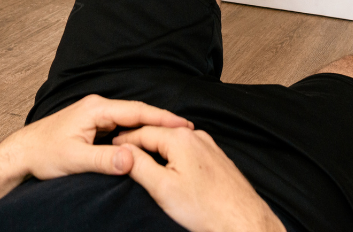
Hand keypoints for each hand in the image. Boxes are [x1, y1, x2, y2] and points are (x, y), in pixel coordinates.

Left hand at [0, 95, 193, 183]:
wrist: (22, 154)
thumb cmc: (43, 154)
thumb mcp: (74, 160)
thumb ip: (104, 159)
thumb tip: (131, 159)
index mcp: (95, 109)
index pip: (137, 111)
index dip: (162, 118)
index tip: (185, 124)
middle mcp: (97, 107)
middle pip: (137, 113)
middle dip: (162, 121)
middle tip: (188, 131)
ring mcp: (95, 115)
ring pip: (130, 120)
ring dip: (150, 127)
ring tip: (175, 137)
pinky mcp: (93, 125)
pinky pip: (121, 127)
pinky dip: (137, 133)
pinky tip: (149, 143)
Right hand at [115, 127, 284, 231]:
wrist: (242, 220)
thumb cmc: (205, 208)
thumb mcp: (162, 187)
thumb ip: (139, 165)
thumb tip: (122, 151)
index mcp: (180, 138)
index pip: (142, 132)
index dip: (124, 141)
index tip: (110, 148)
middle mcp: (196, 136)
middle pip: (158, 134)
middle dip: (139, 142)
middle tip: (121, 153)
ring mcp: (208, 146)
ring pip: (173, 141)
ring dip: (157, 148)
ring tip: (141, 159)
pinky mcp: (216, 158)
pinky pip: (187, 150)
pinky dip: (173, 154)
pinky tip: (169, 167)